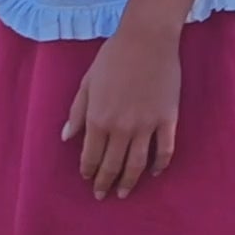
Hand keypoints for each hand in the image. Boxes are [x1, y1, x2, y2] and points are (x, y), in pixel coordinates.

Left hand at [62, 21, 179, 199]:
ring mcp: (146, 126)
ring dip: (129, 182)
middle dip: (105, 183)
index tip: (88, 179)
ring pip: (137, 164)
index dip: (89, 171)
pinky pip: (164, 150)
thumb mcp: (88, 82)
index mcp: (98, 118)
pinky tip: (154, 173)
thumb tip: (67, 137)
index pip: (91, 156)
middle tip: (102, 195)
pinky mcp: (167, 120)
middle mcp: (121, 128)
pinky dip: (159, 165)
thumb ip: (77, 112)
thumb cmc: (113, 56)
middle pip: (113, 165)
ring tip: (124, 193)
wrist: (147, 39)